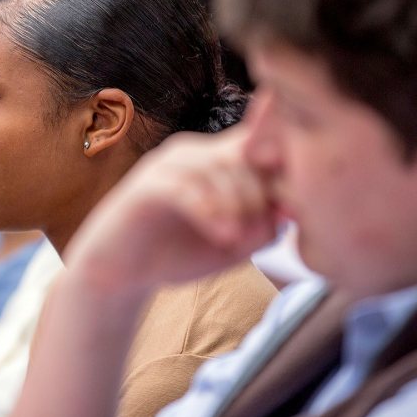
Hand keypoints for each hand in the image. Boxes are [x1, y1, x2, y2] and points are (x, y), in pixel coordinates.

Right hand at [64, 125, 279, 297]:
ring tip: (239, 240)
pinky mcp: (146, 186)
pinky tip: (223, 237)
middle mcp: (192, 152)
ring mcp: (167, 166)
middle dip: (261, 194)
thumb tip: (289, 210)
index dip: (284, 168)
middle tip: (266, 232)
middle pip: (243, 154)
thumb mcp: (234, 244)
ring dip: (237, 206)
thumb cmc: (179, 254)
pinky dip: (210, 213)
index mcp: (216, 159)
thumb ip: (264, 225)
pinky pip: (185, 190)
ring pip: (216, 169)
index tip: (294, 208)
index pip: (259, 141)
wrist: (122, 274)